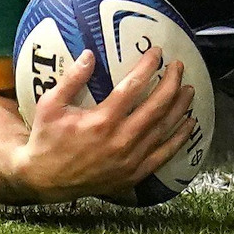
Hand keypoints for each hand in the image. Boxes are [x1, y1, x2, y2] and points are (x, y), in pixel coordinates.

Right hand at [9, 48, 195, 202]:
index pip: (133, 86)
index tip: (158, 53)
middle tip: (178, 67)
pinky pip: (164, 154)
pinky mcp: (135, 174)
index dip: (149, 66)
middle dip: (171, 83)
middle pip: (157, 106)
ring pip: (164, 128)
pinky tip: (189, 124)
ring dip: (180, 106)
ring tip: (189, 89)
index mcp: (102, 120)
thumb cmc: (47, 139)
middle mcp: (121, 140)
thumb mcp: (50, 106)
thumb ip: (71, 79)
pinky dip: (179, 138)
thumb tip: (90, 54)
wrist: (44, 180)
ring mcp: (131, 159)